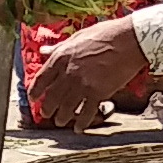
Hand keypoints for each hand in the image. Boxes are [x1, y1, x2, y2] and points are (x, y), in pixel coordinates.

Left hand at [31, 13, 150, 119]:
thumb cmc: (106, 34)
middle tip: (46, 114)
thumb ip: (59, 47)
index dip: (35, 91)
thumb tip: (43, 51)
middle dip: (47, 108)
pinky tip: (79, 128)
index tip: (33, 98)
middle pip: (52, 96)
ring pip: (67, 107)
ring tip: (61, 121)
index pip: (42, 78)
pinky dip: (82, 123)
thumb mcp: (78, 37)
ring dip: (62, 117)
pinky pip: (86, 112)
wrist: (130, 40)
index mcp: (61, 57)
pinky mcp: (98, 93)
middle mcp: (69, 72)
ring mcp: (83, 84)